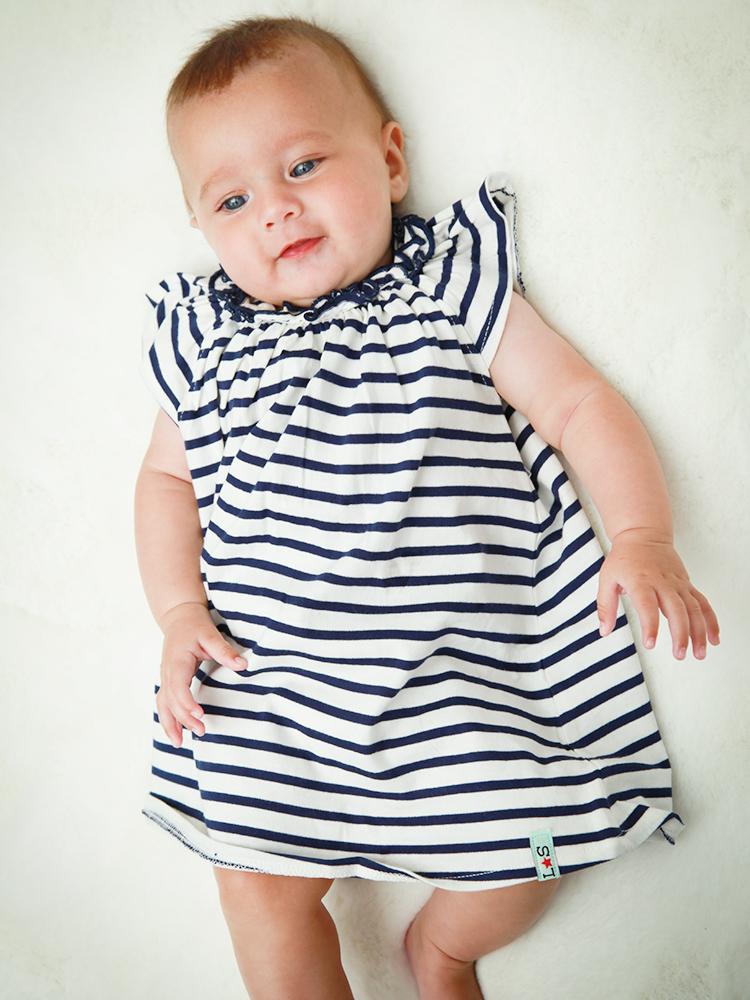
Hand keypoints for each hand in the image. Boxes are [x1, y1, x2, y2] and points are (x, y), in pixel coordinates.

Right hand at [156, 601, 247, 747]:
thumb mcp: (210, 634)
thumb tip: (243, 666)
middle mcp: (167, 672)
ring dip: (170, 723)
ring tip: (179, 743)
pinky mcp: (168, 680)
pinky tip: (176, 732)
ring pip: (162, 704)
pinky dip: (168, 718)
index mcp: (177, 661)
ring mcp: (165, 677)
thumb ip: (225, 651)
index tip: (200, 715)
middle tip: (201, 731)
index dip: (186, 703)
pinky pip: (164, 702)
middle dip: (183, 718)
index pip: (178, 687)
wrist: (179, 617)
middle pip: (170, 700)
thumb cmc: (195, 625)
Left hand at [597, 528, 719, 659]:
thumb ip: (605, 606)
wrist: (644, 535)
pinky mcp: (687, 585)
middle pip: (676, 609)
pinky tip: (714, 639)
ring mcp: (678, 584)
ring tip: (699, 654)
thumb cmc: (623, 559)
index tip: (650, 643)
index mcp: (640, 581)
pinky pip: (703, 603)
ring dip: (699, 632)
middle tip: (679, 654)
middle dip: (680, 634)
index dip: (650, 625)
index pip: (647, 605)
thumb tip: (604, 631)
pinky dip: (711, 621)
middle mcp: (662, 583)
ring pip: (694, 609)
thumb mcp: (606, 578)